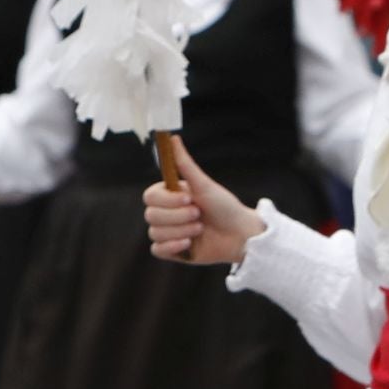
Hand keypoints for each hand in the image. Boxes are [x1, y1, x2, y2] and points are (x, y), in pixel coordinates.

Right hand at [142, 144, 261, 267]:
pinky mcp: (173, 251)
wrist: (239, 234)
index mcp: (170, 196)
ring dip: (181, 231)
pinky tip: (189, 243)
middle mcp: (167, 214)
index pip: (149, 197)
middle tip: (199, 215)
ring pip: (155, 233)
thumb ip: (185, 164)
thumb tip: (172, 138)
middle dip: (178, 217)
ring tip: (200, 229)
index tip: (189, 198)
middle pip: (151, 216)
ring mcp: (169, 233)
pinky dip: (172, 246)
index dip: (167, 200)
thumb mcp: (204, 184)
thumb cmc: (224, 206)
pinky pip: (157, 250)